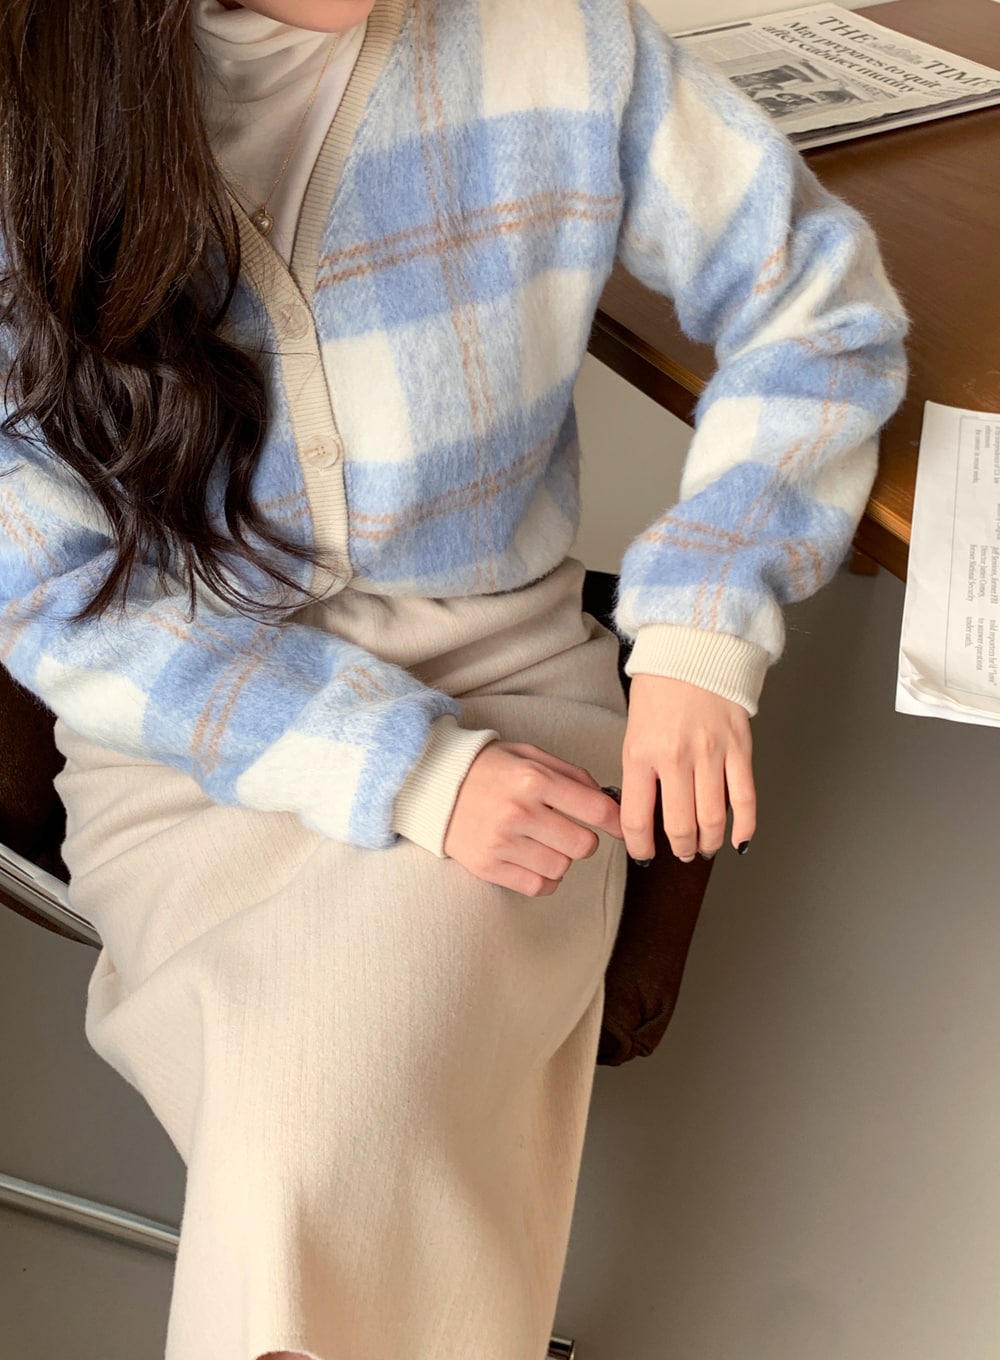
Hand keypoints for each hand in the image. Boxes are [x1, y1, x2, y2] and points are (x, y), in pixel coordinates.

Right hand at [444, 742, 623, 896]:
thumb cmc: (488, 767)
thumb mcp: (531, 755)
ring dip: (561, 859)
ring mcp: (501, 841)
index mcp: (534, 779)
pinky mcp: (487, 866)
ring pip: (561, 868)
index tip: (620, 828)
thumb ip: (571, 775)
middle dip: (583, 840)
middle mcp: (519, 811)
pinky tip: (533, 861)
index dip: (617, 822)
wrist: (431, 783)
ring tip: (544, 843)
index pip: (596, 809)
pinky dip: (544, 879)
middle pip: (583, 845)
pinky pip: (537, 887)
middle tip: (568, 830)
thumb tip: (608, 802)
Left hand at [620, 675, 755, 861]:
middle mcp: (676, 758)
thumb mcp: (634, 729)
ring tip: (705, 847)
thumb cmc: (660, 684)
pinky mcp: (739, 748)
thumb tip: (646, 809)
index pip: (637, 818)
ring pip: (713, 820)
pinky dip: (744, 826)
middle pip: (680, 827)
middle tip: (681, 852)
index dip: (640, 847)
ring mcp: (711, 754)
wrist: (693, 646)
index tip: (644, 855)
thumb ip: (640, 769)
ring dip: (709, 842)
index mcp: (641, 753)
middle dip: (680, 849)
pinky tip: (739, 840)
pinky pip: (745, 798)